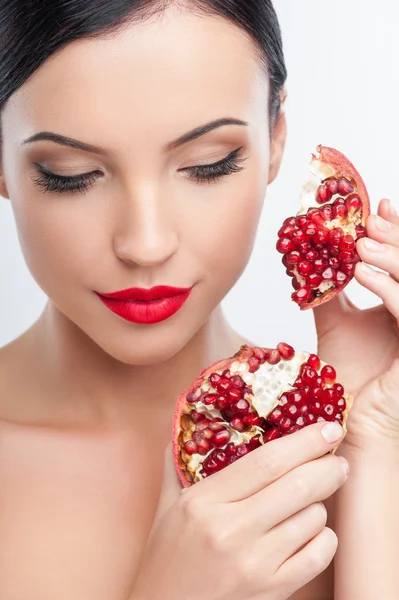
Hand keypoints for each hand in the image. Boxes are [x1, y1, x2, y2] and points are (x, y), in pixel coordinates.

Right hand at [130, 423, 347, 599]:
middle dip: (327, 466)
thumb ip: (177, 463)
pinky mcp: (272, 591)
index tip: (327, 427)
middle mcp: (231, 531)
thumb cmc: (166, 558)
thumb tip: (188, 425)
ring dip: (319, 503)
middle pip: (297, 485)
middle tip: (337, 458)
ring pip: (312, 518)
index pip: (266, 461)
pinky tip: (310, 532)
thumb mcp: (168, 507)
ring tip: (308, 501)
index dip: (303, 440)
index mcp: (204, 502)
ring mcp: (255, 564)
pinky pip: (318, 554)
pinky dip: (324, 537)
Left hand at [313, 198, 398, 445]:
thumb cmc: (348, 379)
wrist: (348, 423)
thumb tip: (312, 259)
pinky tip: (360, 273)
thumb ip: (332, 294)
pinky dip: (389, 287)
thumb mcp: (337, 324)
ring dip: (394, 257)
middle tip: (371, 218)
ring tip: (359, 243)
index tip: (379, 206)